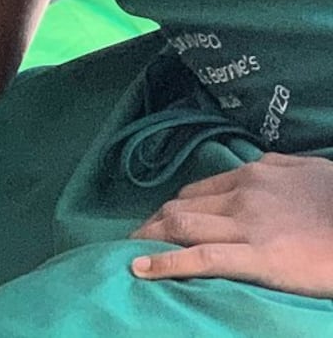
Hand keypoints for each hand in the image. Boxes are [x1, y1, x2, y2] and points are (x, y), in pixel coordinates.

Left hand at [130, 153, 332, 295]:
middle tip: (135, 240)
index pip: (198, 191)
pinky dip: (166, 263)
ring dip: (151, 240)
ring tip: (129, 252)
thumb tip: (258, 166)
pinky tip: (141, 269)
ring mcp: (248, 226)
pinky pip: (203, 259)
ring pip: (182, 228)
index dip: (174, 207)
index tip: (160, 221)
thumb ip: (277, 167)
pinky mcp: (259, 258)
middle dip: (153, 224)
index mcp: (252, 174)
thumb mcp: (305, 169)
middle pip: (182, 208)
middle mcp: (242, 195)